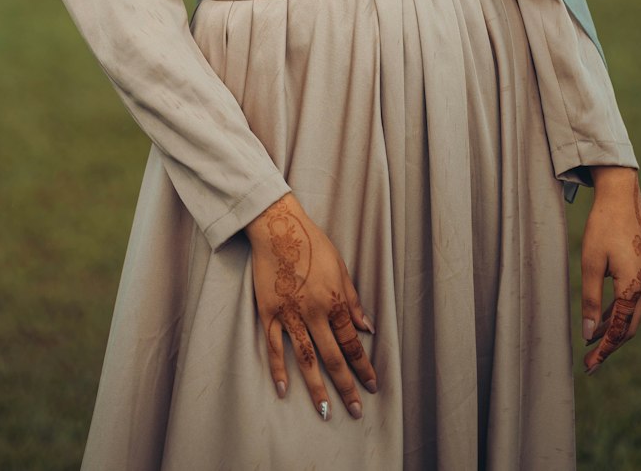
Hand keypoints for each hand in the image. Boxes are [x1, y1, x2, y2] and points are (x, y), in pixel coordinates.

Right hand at [244, 191, 378, 420]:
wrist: (277, 227)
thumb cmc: (312, 243)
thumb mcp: (340, 267)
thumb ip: (353, 300)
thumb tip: (367, 328)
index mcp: (334, 301)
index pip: (352, 343)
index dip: (363, 366)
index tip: (372, 386)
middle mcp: (314, 312)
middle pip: (333, 358)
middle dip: (346, 387)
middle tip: (356, 411)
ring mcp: (289, 315)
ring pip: (306, 360)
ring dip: (316, 389)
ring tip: (325, 412)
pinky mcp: (268, 312)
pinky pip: (274, 347)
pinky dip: (278, 370)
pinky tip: (284, 390)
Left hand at [580, 167, 640, 373]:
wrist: (621, 197)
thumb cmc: (603, 228)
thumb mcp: (591, 263)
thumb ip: (592, 300)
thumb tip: (590, 334)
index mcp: (634, 286)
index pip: (619, 330)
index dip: (604, 350)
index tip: (589, 366)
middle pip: (629, 328)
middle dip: (610, 346)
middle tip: (590, 363)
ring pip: (632, 315)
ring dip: (613, 330)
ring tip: (592, 344)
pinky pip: (632, 301)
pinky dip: (618, 314)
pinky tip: (603, 320)